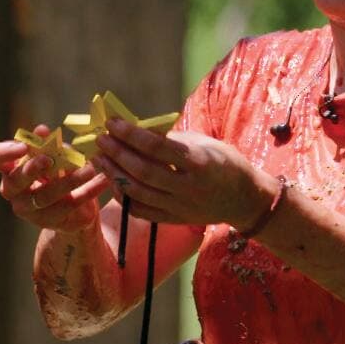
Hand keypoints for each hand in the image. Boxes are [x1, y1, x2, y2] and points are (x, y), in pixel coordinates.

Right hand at [0, 127, 109, 233]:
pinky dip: (88, 192)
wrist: (76, 205)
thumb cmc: (60, 171)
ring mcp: (29, 210)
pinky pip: (69, 207)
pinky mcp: (50, 222)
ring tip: (90, 168)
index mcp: (8, 167)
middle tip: (48, 159)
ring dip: (68, 180)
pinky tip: (103, 181)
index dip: (2, 152)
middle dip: (31, 169)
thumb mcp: (56, 154)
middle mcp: (13, 190)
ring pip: (44, 196)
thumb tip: (42, 130)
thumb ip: (48, 144)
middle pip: (14, 181)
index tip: (23, 146)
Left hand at [90, 117, 272, 228]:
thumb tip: (137, 129)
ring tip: (99, 159)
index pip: (157, 147)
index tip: (112, 123)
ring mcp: (180, 207)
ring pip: (138, 192)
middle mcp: (188, 187)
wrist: (245, 199)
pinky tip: (113, 182)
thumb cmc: (224, 163)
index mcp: (199, 162)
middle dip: (117, 153)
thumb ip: (172, 139)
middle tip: (100, 140)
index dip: (131, 134)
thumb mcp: (204, 143)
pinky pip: (141, 211)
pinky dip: (124, 197)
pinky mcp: (174, 220)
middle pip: (143, 171)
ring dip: (114, 174)